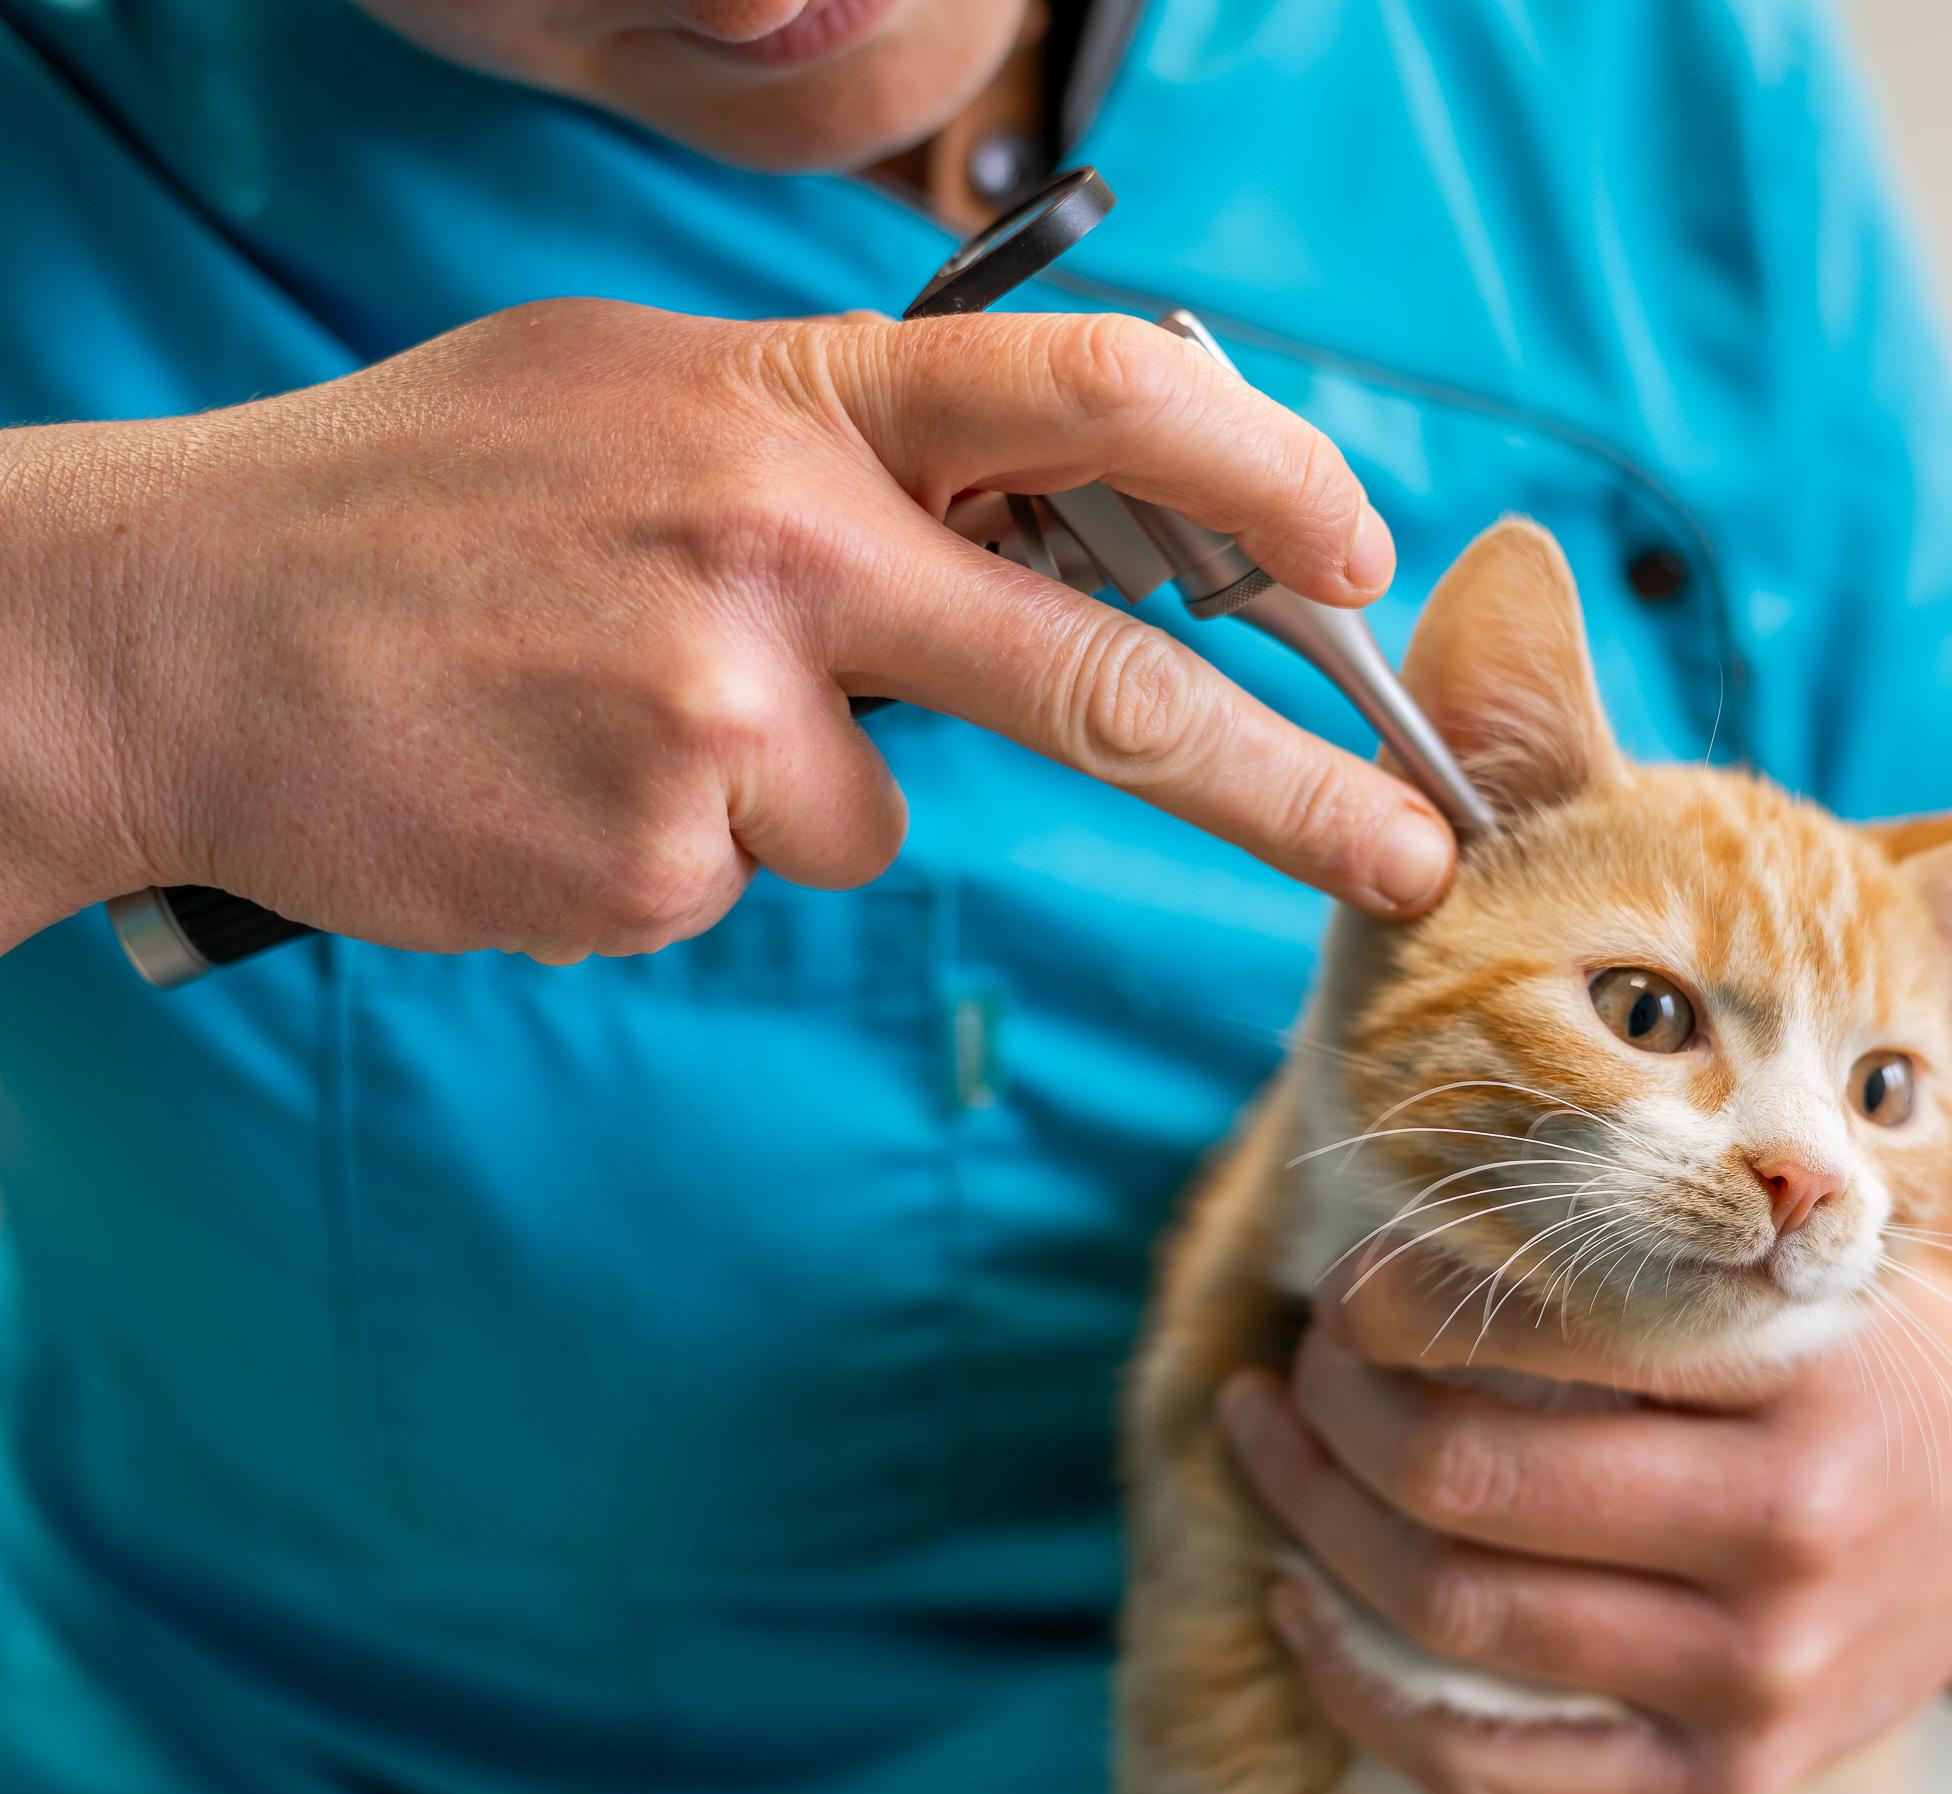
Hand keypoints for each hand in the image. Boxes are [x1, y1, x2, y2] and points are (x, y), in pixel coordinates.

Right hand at [0, 299, 1449, 954]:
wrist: (166, 630)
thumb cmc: (421, 504)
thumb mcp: (641, 391)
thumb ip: (842, 443)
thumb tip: (1045, 507)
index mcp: (787, 399)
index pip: (1087, 404)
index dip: (1256, 477)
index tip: (1356, 556)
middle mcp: (777, 547)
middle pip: (1098, 678)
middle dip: (1285, 784)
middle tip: (1412, 854)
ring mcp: (717, 717)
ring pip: (878, 810)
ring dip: (788, 783)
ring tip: (604, 708)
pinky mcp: (656, 863)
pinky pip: (755, 873)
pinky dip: (684, 844)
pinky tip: (553, 777)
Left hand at [1217, 1248, 1951, 1793]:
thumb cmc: (1873, 1358)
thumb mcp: (1803, 1271)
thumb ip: (1649, 1262)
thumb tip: (1403, 1249)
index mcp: (1801, 1374)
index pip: (1540, 1331)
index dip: (1395, 1304)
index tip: (1347, 1278)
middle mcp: (1784, 1533)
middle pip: (1467, 1479)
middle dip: (1337, 1410)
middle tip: (1299, 1363)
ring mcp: (1757, 1677)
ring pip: (1457, 1616)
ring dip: (1318, 1524)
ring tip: (1275, 1448)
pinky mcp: (1728, 1778)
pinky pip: (1496, 1769)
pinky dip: (1364, 1695)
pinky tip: (1304, 1606)